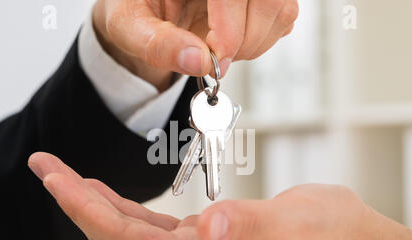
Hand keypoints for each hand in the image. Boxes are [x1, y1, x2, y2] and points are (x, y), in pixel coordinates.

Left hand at [28, 152, 411, 239]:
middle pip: (121, 238)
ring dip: (95, 205)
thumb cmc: (331, 234)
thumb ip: (253, 225)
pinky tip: (107, 195)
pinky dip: (123, 210)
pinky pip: (152, 229)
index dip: (89, 209)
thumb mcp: (300, 223)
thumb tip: (208, 226)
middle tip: (45, 166)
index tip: (57, 178)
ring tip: (64, 176)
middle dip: (78, 202)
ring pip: (131, 234)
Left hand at [92, 0, 298, 89]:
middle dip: (244, 41)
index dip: (230, 28)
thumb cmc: (137, 9)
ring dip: (254, 45)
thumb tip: (196, 61)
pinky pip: (283, 20)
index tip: (215, 57)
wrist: (148, 8)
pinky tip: (233, 40)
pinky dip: (261, 41)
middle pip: (268, 1)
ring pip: (281, 11)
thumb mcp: (128, 26)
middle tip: (216, 57)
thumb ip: (156, 43)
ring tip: (221, 48)